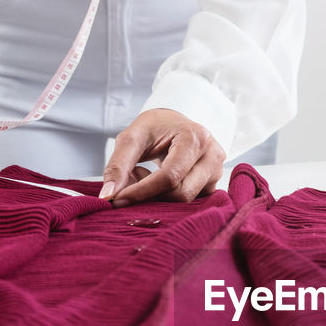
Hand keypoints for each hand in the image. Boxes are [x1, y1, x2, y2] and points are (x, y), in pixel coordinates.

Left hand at [99, 109, 225, 205]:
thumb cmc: (154, 128)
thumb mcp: (131, 138)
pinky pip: (191, 201)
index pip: (169, 176)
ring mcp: (217, 171)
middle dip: (152, 193)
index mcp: (195, 138)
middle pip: (181, 193)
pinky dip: (170, 196)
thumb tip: (108, 196)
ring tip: (148, 174)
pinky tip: (162, 181)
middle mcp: (213, 154)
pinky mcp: (215, 184)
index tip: (118, 199)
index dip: (143, 191)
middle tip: (134, 174)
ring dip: (160, 194)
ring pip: (187, 200)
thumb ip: (118, 165)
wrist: (174, 123)